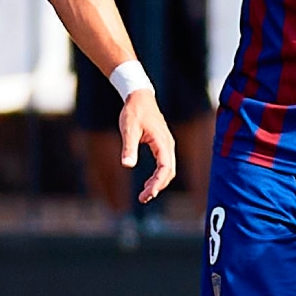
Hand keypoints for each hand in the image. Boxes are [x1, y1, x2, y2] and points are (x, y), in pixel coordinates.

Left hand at [118, 89, 176, 203]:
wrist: (139, 96)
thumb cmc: (134, 111)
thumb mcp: (128, 129)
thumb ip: (128, 147)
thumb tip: (127, 165)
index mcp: (162, 142)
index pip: (165, 168)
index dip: (158, 183)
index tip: (147, 194)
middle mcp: (168, 145)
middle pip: (169, 172)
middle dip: (158, 187)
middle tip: (143, 198)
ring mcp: (166, 145)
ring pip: (168, 170)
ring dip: (158, 183)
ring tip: (144, 195)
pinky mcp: (162, 145)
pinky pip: (164, 165)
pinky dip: (158, 176)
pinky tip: (147, 183)